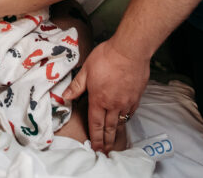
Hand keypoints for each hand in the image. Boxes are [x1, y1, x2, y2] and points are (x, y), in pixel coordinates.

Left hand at [64, 37, 147, 152]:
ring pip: (121, 122)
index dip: (94, 137)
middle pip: (109, 127)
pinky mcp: (136, 97)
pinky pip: (131, 112)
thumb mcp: (86, 69)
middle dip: (106, 141)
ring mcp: (126, 102)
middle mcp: (113, 104)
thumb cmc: (107, 57)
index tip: (94, 147)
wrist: (130, 51)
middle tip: (104, 151)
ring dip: (116, 132)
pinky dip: (126, 119)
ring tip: (113, 140)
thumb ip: (77, 86)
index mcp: (98, 99)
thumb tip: (66, 96)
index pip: (95, 124)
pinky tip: (124, 119)